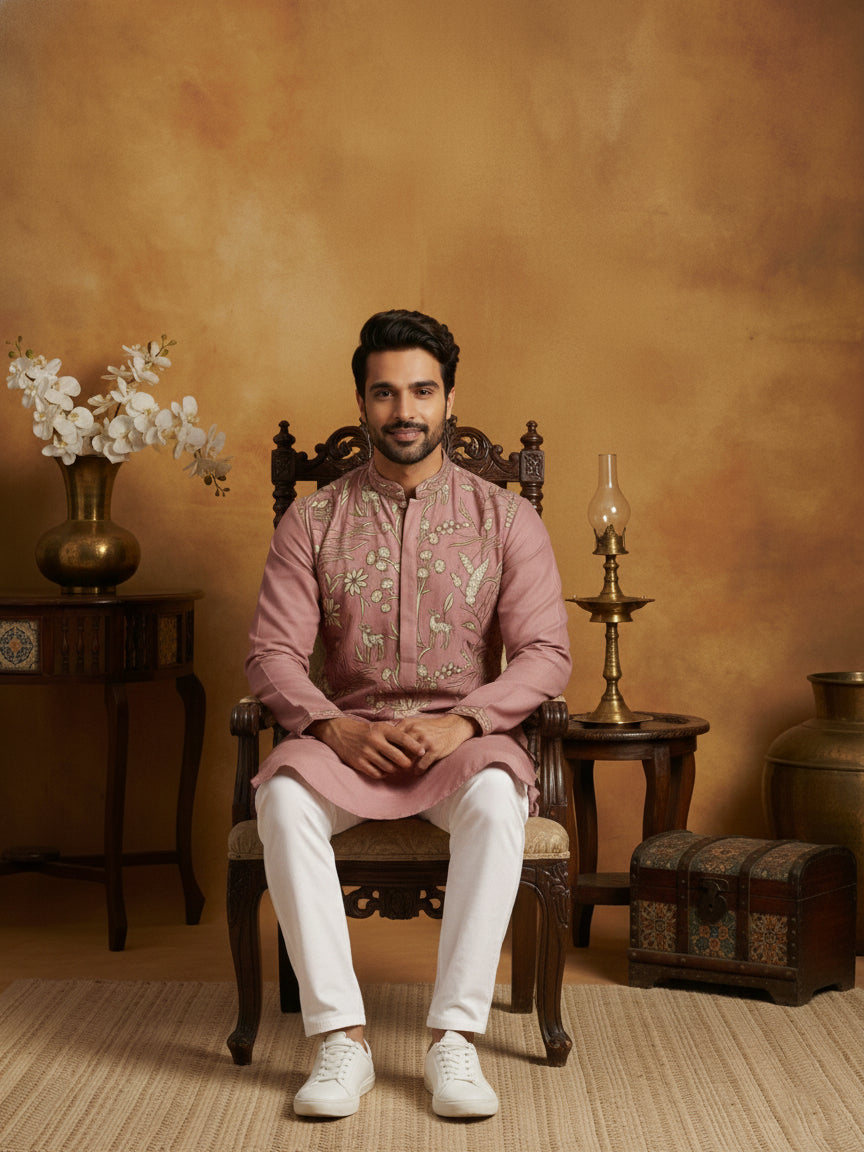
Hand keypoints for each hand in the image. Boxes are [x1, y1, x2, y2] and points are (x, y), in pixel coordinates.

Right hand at [306, 716, 425, 779]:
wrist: (340, 732)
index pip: (402, 738)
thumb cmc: (366, 730)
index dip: (414, 746)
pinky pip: (377, 773)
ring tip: (395, 766)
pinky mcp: (359, 763)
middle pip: (398, 757)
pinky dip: (383, 773)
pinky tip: (384, 769)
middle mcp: (374, 741)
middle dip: (406, 763)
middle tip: (409, 764)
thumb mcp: (380, 726)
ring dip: (394, 769)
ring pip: (389, 767)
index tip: (423, 752)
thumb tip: (415, 746)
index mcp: (381, 729)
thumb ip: (395, 734)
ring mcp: (366, 752)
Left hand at [393, 714, 477, 772]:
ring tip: (405, 770)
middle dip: (395, 761)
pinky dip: (418, 770)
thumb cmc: (431, 727)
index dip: (387, 751)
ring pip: (408, 759)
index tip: (386, 759)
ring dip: (405, 767)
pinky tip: (418, 771)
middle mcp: (415, 731)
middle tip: (394, 768)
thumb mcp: (415, 723)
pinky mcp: (435, 750)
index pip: (390, 740)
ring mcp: (425, 740)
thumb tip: (384, 744)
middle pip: (397, 751)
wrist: (454, 726)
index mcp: (408, 724)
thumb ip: (401, 731)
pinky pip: (421, 765)